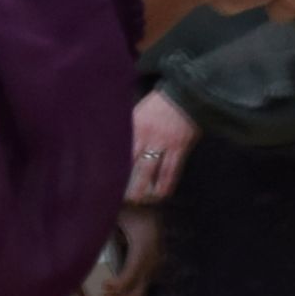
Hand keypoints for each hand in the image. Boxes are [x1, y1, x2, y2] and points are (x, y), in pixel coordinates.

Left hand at [123, 89, 197, 204]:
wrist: (188, 94)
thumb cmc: (161, 103)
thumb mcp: (139, 111)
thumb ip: (129, 128)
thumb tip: (117, 145)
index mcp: (134, 125)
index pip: (120, 150)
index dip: (112, 167)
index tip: (105, 180)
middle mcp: (147, 135)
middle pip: (132, 164)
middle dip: (125, 182)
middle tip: (118, 197)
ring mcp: (164, 143)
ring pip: (150, 171)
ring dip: (144, 188)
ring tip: (138, 201)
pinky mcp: (180, 148)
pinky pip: (171, 171)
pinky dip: (165, 184)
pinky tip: (160, 194)